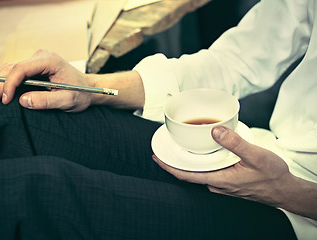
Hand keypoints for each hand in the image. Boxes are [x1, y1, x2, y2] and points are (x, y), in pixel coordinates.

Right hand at [0, 49, 93, 111]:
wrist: (89, 89)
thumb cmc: (82, 93)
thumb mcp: (68, 100)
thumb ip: (47, 101)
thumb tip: (23, 101)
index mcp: (49, 61)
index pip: (21, 68)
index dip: (10, 84)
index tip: (4, 100)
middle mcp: (41, 57)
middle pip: (12, 69)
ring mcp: (36, 61)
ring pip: (10, 69)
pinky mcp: (34, 67)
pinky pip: (15, 73)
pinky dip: (4, 82)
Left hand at [153, 126, 292, 206]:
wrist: (284, 189)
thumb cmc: (271, 176)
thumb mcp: (256, 156)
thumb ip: (235, 143)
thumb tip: (215, 131)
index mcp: (219, 180)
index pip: (185, 176)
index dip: (168, 167)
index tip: (157, 157)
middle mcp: (217, 184)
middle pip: (189, 173)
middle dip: (175, 162)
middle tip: (165, 147)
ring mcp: (222, 184)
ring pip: (198, 172)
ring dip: (188, 161)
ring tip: (180, 146)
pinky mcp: (227, 182)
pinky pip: (208, 172)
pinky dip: (201, 162)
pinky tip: (203, 151)